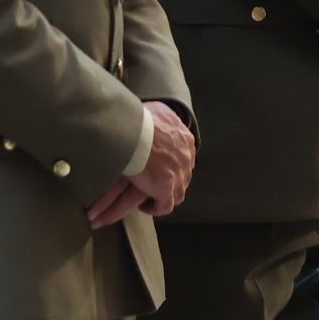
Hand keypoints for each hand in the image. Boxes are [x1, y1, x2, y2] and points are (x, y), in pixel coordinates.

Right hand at [88, 101, 195, 227]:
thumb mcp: (156, 111)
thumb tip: (155, 114)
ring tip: (151, 198)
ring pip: (178, 193)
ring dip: (165, 197)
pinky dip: (156, 208)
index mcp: (184, 138)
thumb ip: (161, 117)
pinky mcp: (166, 189)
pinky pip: (165, 206)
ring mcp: (178, 174)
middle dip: (171, 181)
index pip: (183, 155)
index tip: (158, 166)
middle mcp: (186, 157)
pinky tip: (145, 206)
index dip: (171, 163)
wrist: (132, 131)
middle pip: (183, 175)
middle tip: (155, 184)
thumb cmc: (138, 118)